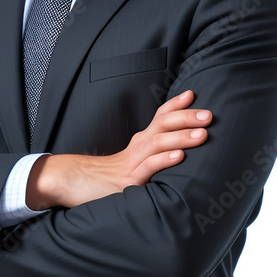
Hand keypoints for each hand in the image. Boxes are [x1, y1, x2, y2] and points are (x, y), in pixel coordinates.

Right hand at [27, 90, 211, 209]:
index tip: (192, 94)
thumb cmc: (99, 178)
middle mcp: (136, 149)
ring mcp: (131, 165)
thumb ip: (148, 159)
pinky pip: (147, 169)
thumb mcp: (128, 164)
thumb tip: (173, 154)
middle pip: (162, 126)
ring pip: (157, 145)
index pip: (158, 119)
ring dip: (181, 137)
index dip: (174, 106)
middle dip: (186, 118)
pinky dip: (163, 161)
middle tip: (209, 115)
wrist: (68, 183)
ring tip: (202, 133)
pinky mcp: (126, 183)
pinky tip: (178, 157)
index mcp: (138, 144)